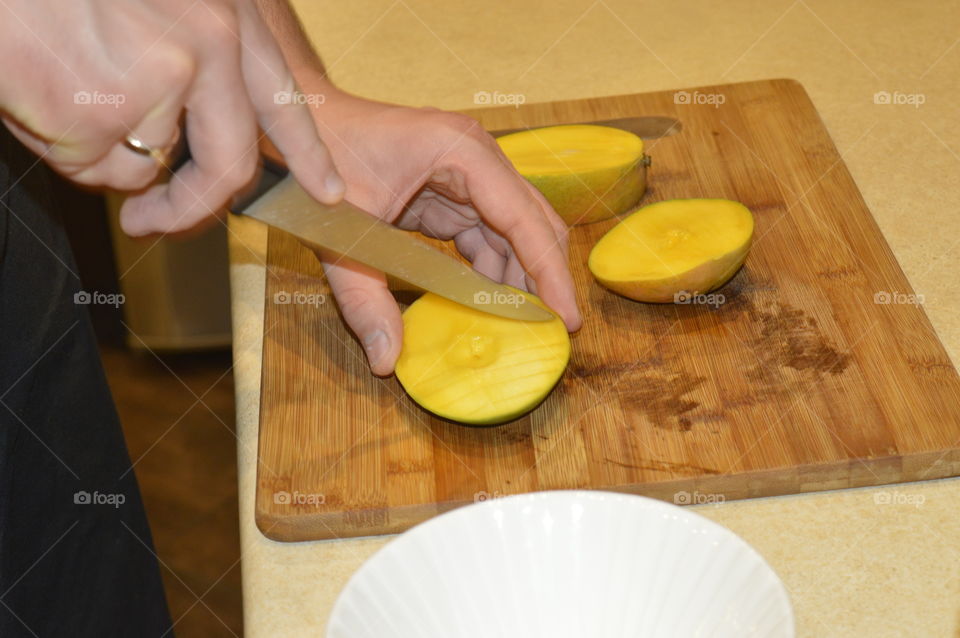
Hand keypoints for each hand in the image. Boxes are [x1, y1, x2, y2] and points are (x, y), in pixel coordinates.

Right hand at [0, 0, 343, 234]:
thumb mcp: (152, 6)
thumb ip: (191, 57)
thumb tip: (190, 136)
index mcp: (224, 11)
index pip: (281, 97)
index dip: (307, 152)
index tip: (327, 193)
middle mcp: (208, 43)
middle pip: (230, 162)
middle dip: (195, 207)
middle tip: (158, 223)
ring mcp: (160, 82)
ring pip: (146, 167)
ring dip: (100, 153)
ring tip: (57, 91)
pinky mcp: (105, 116)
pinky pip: (94, 169)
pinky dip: (63, 149)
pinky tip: (39, 97)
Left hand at [274, 86, 580, 375]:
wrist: (298, 123)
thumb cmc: (319, 158)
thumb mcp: (340, 233)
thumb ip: (364, 299)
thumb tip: (386, 361)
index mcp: (461, 152)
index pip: (523, 218)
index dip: (550, 272)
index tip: (567, 318)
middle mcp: (476, 157)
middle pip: (532, 223)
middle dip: (545, 278)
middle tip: (554, 332)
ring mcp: (468, 173)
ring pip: (514, 233)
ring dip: (518, 279)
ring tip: (522, 329)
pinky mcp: (453, 191)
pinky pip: (486, 235)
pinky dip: (490, 271)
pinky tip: (488, 306)